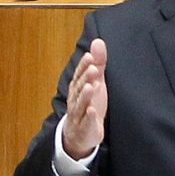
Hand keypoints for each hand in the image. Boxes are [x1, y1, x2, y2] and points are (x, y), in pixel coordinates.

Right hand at [61, 37, 107, 159]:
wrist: (81, 134)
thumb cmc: (89, 104)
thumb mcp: (96, 82)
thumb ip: (98, 63)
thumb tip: (98, 41)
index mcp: (77, 88)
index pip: (79, 75)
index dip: (84, 66)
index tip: (90, 56)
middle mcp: (75, 99)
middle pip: (79, 88)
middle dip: (85, 78)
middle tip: (93, 69)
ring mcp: (79, 114)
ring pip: (80, 104)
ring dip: (85, 96)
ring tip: (91, 86)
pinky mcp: (84, 128)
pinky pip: (86, 122)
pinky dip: (89, 117)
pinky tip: (93, 111)